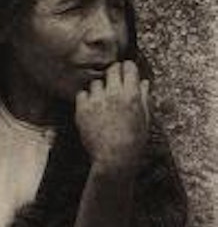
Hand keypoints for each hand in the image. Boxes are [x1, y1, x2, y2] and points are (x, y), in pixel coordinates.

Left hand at [74, 60, 149, 174]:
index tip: (126, 70)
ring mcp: (96, 101)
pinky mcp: (82, 109)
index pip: (129, 68)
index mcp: (131, 96)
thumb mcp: (145, 119)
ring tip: (103, 102)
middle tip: (114, 82)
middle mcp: (113, 95)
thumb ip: (144, 98)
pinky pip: (82, 94)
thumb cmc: (134, 142)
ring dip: (100, 89)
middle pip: (111, 70)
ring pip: (96, 83)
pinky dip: (86, 99)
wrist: (114, 158)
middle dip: (114, 73)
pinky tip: (92, 109)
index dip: (128, 68)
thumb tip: (144, 82)